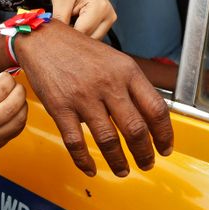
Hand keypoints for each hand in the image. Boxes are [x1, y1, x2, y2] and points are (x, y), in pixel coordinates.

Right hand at [0, 72, 27, 167]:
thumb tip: (3, 79)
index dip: (8, 80)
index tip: (6, 77)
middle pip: (11, 105)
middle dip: (19, 90)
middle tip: (16, 85)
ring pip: (18, 119)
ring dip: (23, 103)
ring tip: (17, 96)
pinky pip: (18, 129)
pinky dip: (21, 116)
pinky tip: (16, 109)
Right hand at [14, 20, 172, 177]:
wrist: (43, 39)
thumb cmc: (79, 50)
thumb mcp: (114, 59)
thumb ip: (131, 85)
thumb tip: (149, 118)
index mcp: (126, 71)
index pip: (156, 109)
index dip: (164, 135)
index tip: (165, 147)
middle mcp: (108, 84)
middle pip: (135, 129)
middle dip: (144, 154)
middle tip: (146, 163)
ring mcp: (83, 97)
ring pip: (108, 140)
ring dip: (118, 162)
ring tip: (122, 170)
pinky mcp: (60, 107)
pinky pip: (75, 142)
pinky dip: (84, 160)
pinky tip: (91, 167)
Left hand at [51, 0, 115, 40]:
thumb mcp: (60, 0)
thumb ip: (60, 19)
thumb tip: (58, 36)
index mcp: (99, 7)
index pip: (82, 32)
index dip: (68, 35)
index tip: (58, 32)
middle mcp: (109, 15)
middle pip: (89, 38)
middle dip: (74, 37)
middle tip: (63, 27)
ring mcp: (110, 20)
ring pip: (92, 39)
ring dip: (80, 36)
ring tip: (71, 22)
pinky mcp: (107, 23)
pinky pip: (94, 36)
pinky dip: (84, 34)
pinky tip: (77, 24)